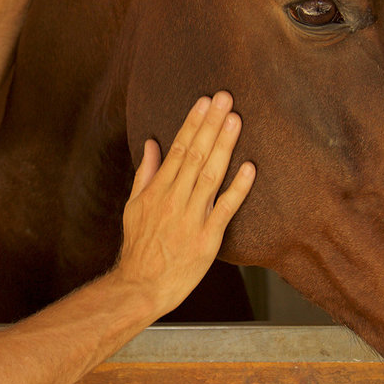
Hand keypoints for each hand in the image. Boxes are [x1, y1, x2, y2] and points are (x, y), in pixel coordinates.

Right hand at [110, 92, 255, 316]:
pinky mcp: (208, 239)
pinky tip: (250, 167)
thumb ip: (145, 173)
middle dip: (211, 124)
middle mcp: (174, 201)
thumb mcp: (134, 206)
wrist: (141, 286)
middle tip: (225, 98)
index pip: (178, 149)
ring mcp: (192, 219)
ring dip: (224, 146)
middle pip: (196, 155)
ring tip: (235, 120)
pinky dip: (238, 188)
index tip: (204, 102)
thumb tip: (152, 143)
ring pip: (210, 176)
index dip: (193, 124)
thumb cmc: (139, 246)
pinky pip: (226, 209)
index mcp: (157, 191)